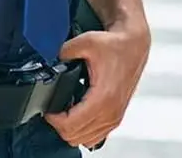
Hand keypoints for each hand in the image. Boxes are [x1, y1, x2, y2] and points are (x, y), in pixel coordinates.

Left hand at [45, 21, 150, 148]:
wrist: (134, 46)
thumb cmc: (116, 46)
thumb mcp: (87, 41)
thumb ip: (66, 50)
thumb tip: (51, 58)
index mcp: (103, 98)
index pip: (71, 125)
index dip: (54, 119)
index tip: (47, 109)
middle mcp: (111, 113)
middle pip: (76, 137)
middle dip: (59, 125)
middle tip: (53, 109)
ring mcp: (114, 117)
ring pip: (86, 140)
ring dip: (71, 129)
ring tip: (63, 112)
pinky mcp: (116, 117)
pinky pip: (96, 136)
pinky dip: (84, 130)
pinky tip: (77, 114)